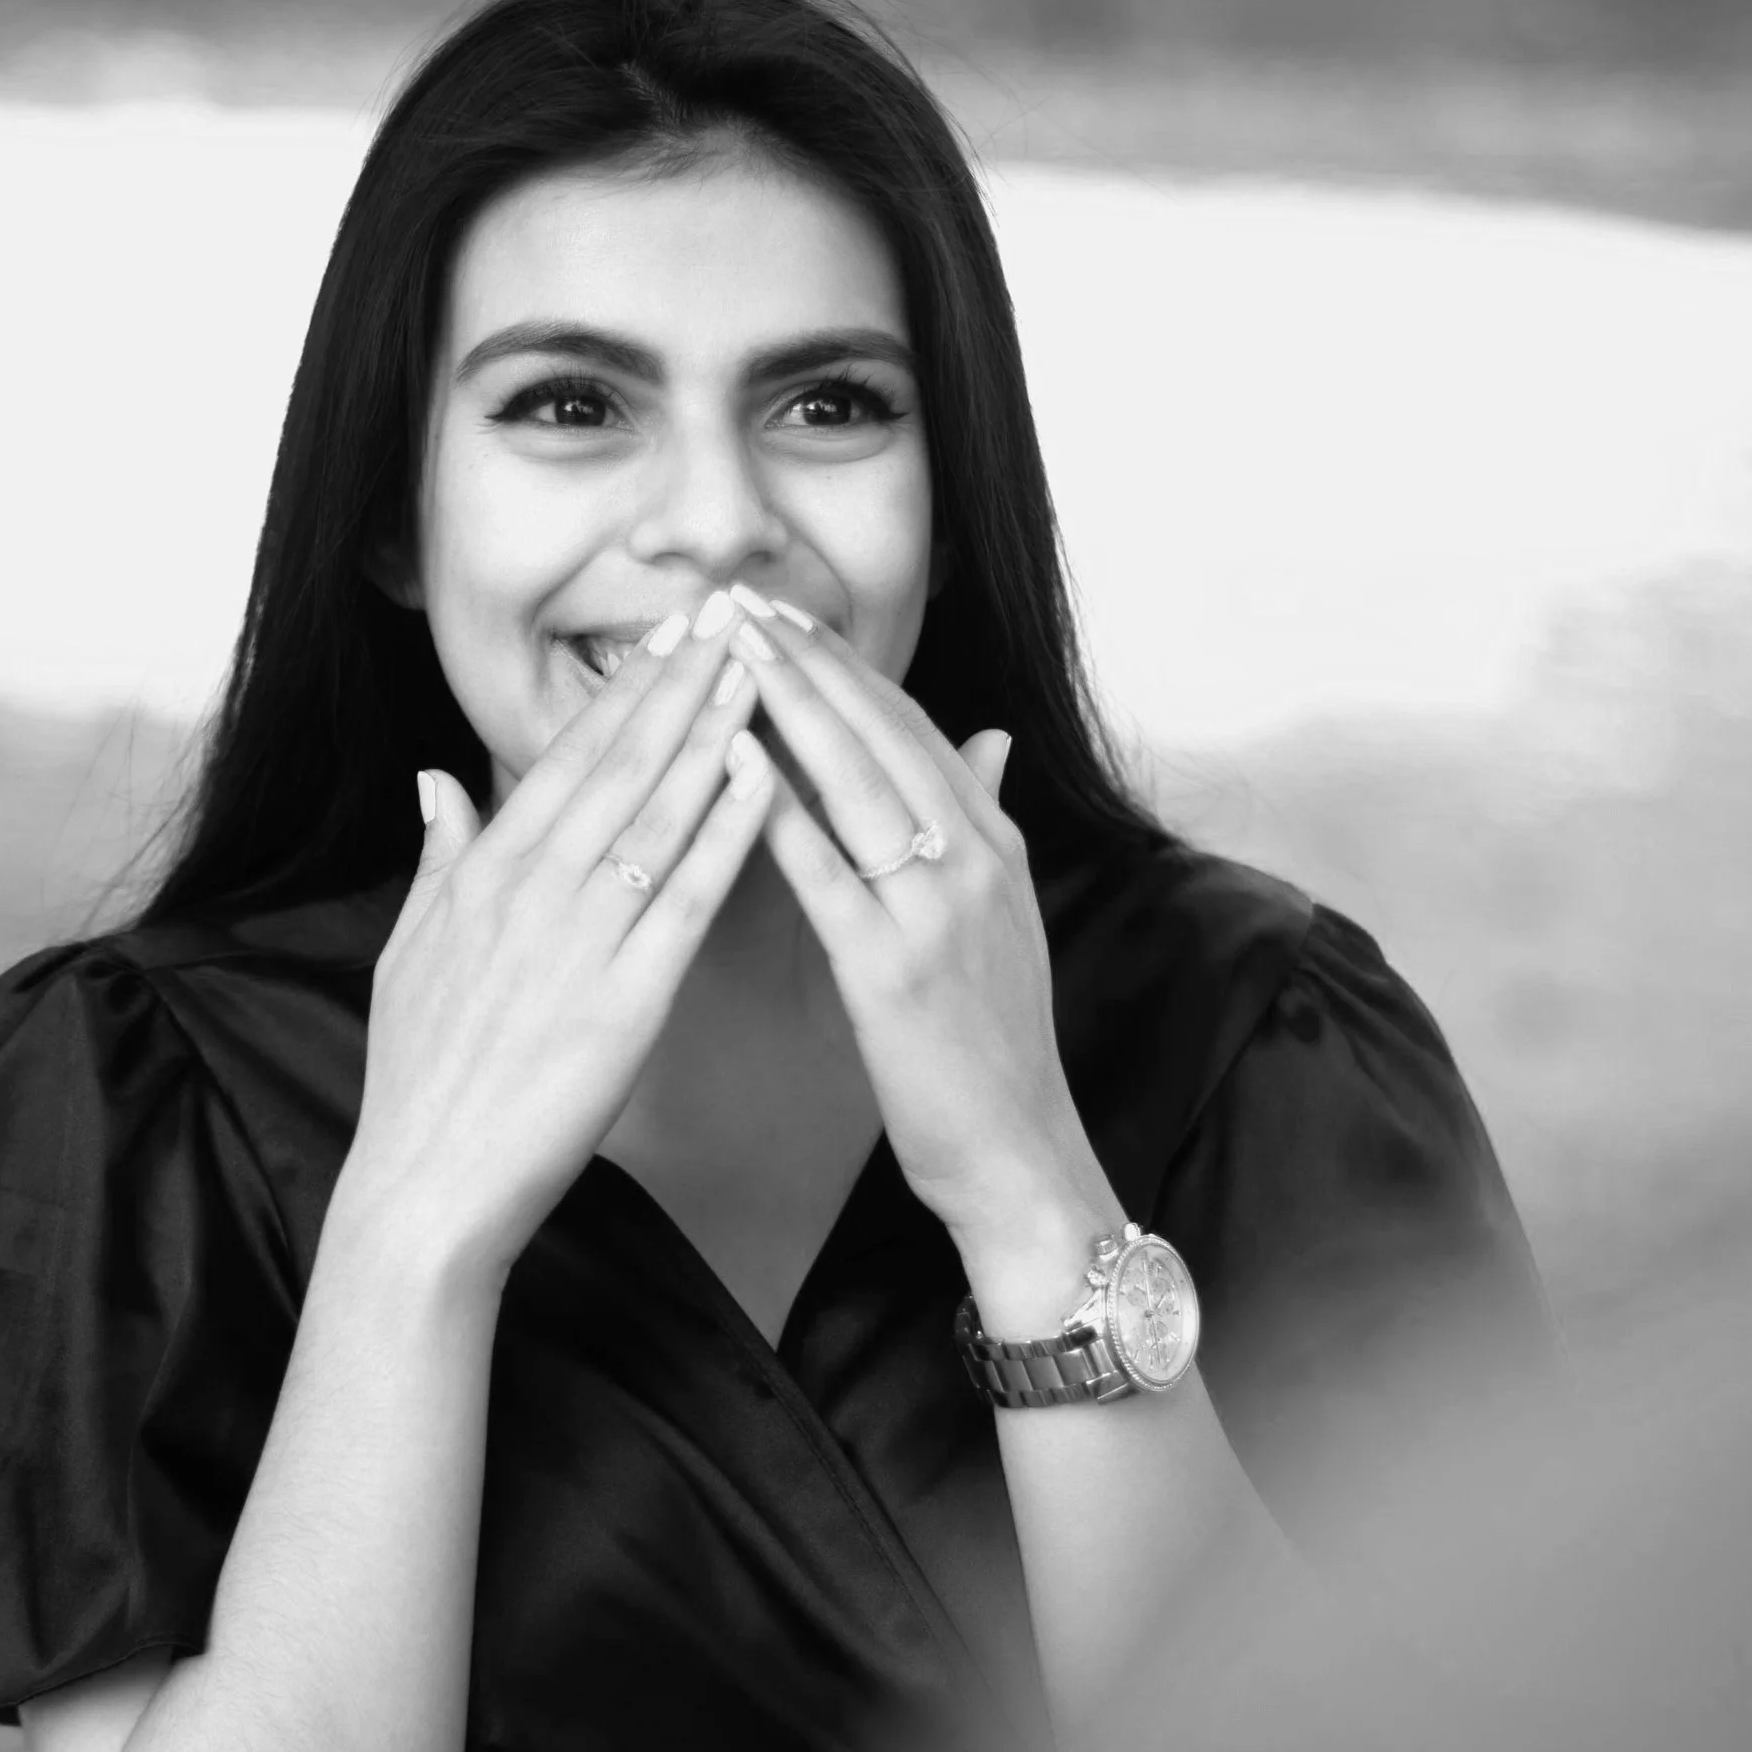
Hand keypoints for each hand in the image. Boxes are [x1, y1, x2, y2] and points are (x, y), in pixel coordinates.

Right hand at [336, 608, 775, 1286]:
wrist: (426, 1187)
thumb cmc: (422, 1084)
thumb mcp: (408, 954)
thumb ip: (435, 860)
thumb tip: (436, 782)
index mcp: (483, 874)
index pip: (565, 758)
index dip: (622, 691)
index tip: (668, 635)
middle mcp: (530, 889)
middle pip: (618, 764)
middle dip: (679, 684)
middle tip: (733, 614)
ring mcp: (577, 939)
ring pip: (657, 813)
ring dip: (712, 733)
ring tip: (761, 668)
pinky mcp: (623, 998)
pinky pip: (686, 898)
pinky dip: (726, 832)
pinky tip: (763, 778)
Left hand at [744, 606, 1115, 1314]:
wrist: (1020, 1151)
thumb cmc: (994, 1046)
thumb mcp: (1007, 920)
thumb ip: (992, 821)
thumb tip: (991, 739)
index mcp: (994, 845)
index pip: (912, 727)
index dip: (846, 665)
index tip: (785, 612)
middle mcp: (974, 860)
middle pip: (882, 733)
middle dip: (809, 660)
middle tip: (740, 600)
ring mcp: (939, 910)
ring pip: (858, 782)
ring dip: (791, 706)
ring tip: (730, 648)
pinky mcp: (894, 968)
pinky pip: (829, 871)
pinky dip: (780, 809)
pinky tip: (734, 761)